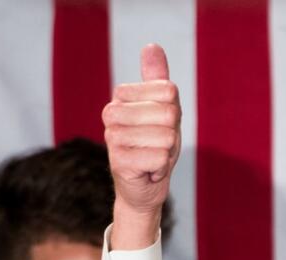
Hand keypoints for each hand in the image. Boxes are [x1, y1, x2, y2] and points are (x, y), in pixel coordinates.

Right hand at [103, 43, 180, 249]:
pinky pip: (160, 158)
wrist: (143, 187)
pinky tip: (148, 171)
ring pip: (166, 137)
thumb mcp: (162, 109)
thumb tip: (152, 46)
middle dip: (172, 134)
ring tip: (153, 157)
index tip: (161, 125)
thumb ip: (156, 78)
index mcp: (121, 96)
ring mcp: (112, 137)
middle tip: (158, 145)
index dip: (174, 112)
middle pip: (168, 113)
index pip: (168, 91)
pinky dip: (161, 168)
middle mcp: (111, 113)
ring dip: (167, 153)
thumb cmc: (154, 145)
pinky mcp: (118, 162)